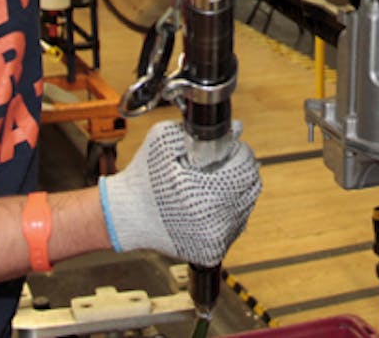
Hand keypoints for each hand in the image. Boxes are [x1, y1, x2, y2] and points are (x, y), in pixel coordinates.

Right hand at [98, 121, 260, 266]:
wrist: (128, 215)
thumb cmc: (144, 178)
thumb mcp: (163, 141)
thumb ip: (199, 130)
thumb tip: (237, 128)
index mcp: (204, 193)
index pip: (245, 166)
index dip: (238, 153)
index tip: (227, 151)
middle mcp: (214, 220)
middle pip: (251, 186)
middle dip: (238, 171)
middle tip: (219, 167)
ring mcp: (215, 239)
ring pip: (245, 206)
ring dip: (235, 192)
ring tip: (210, 186)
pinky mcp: (213, 251)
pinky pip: (235, 225)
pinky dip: (227, 213)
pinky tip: (208, 204)